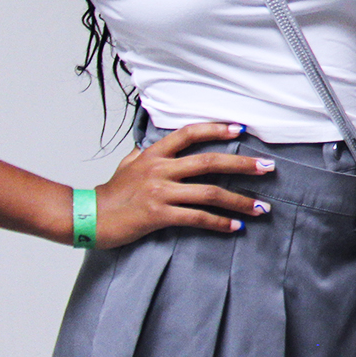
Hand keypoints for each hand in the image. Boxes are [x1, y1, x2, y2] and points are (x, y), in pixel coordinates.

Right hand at [94, 121, 273, 247]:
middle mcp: (160, 170)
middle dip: (242, 165)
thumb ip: (144, 155)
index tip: (241, 129)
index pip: (189, 134)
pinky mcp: (159, 215)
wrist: (88, 217)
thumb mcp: (126, 165)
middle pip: (208, 162)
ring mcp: (160, 192)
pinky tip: (236, 227)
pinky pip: (197, 218)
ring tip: (261, 207)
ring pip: (209, 193)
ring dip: (240, 201)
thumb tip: (150, 144)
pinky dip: (220, 223)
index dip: (216, 129)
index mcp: (154, 155)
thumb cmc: (110, 193)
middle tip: (268, 167)